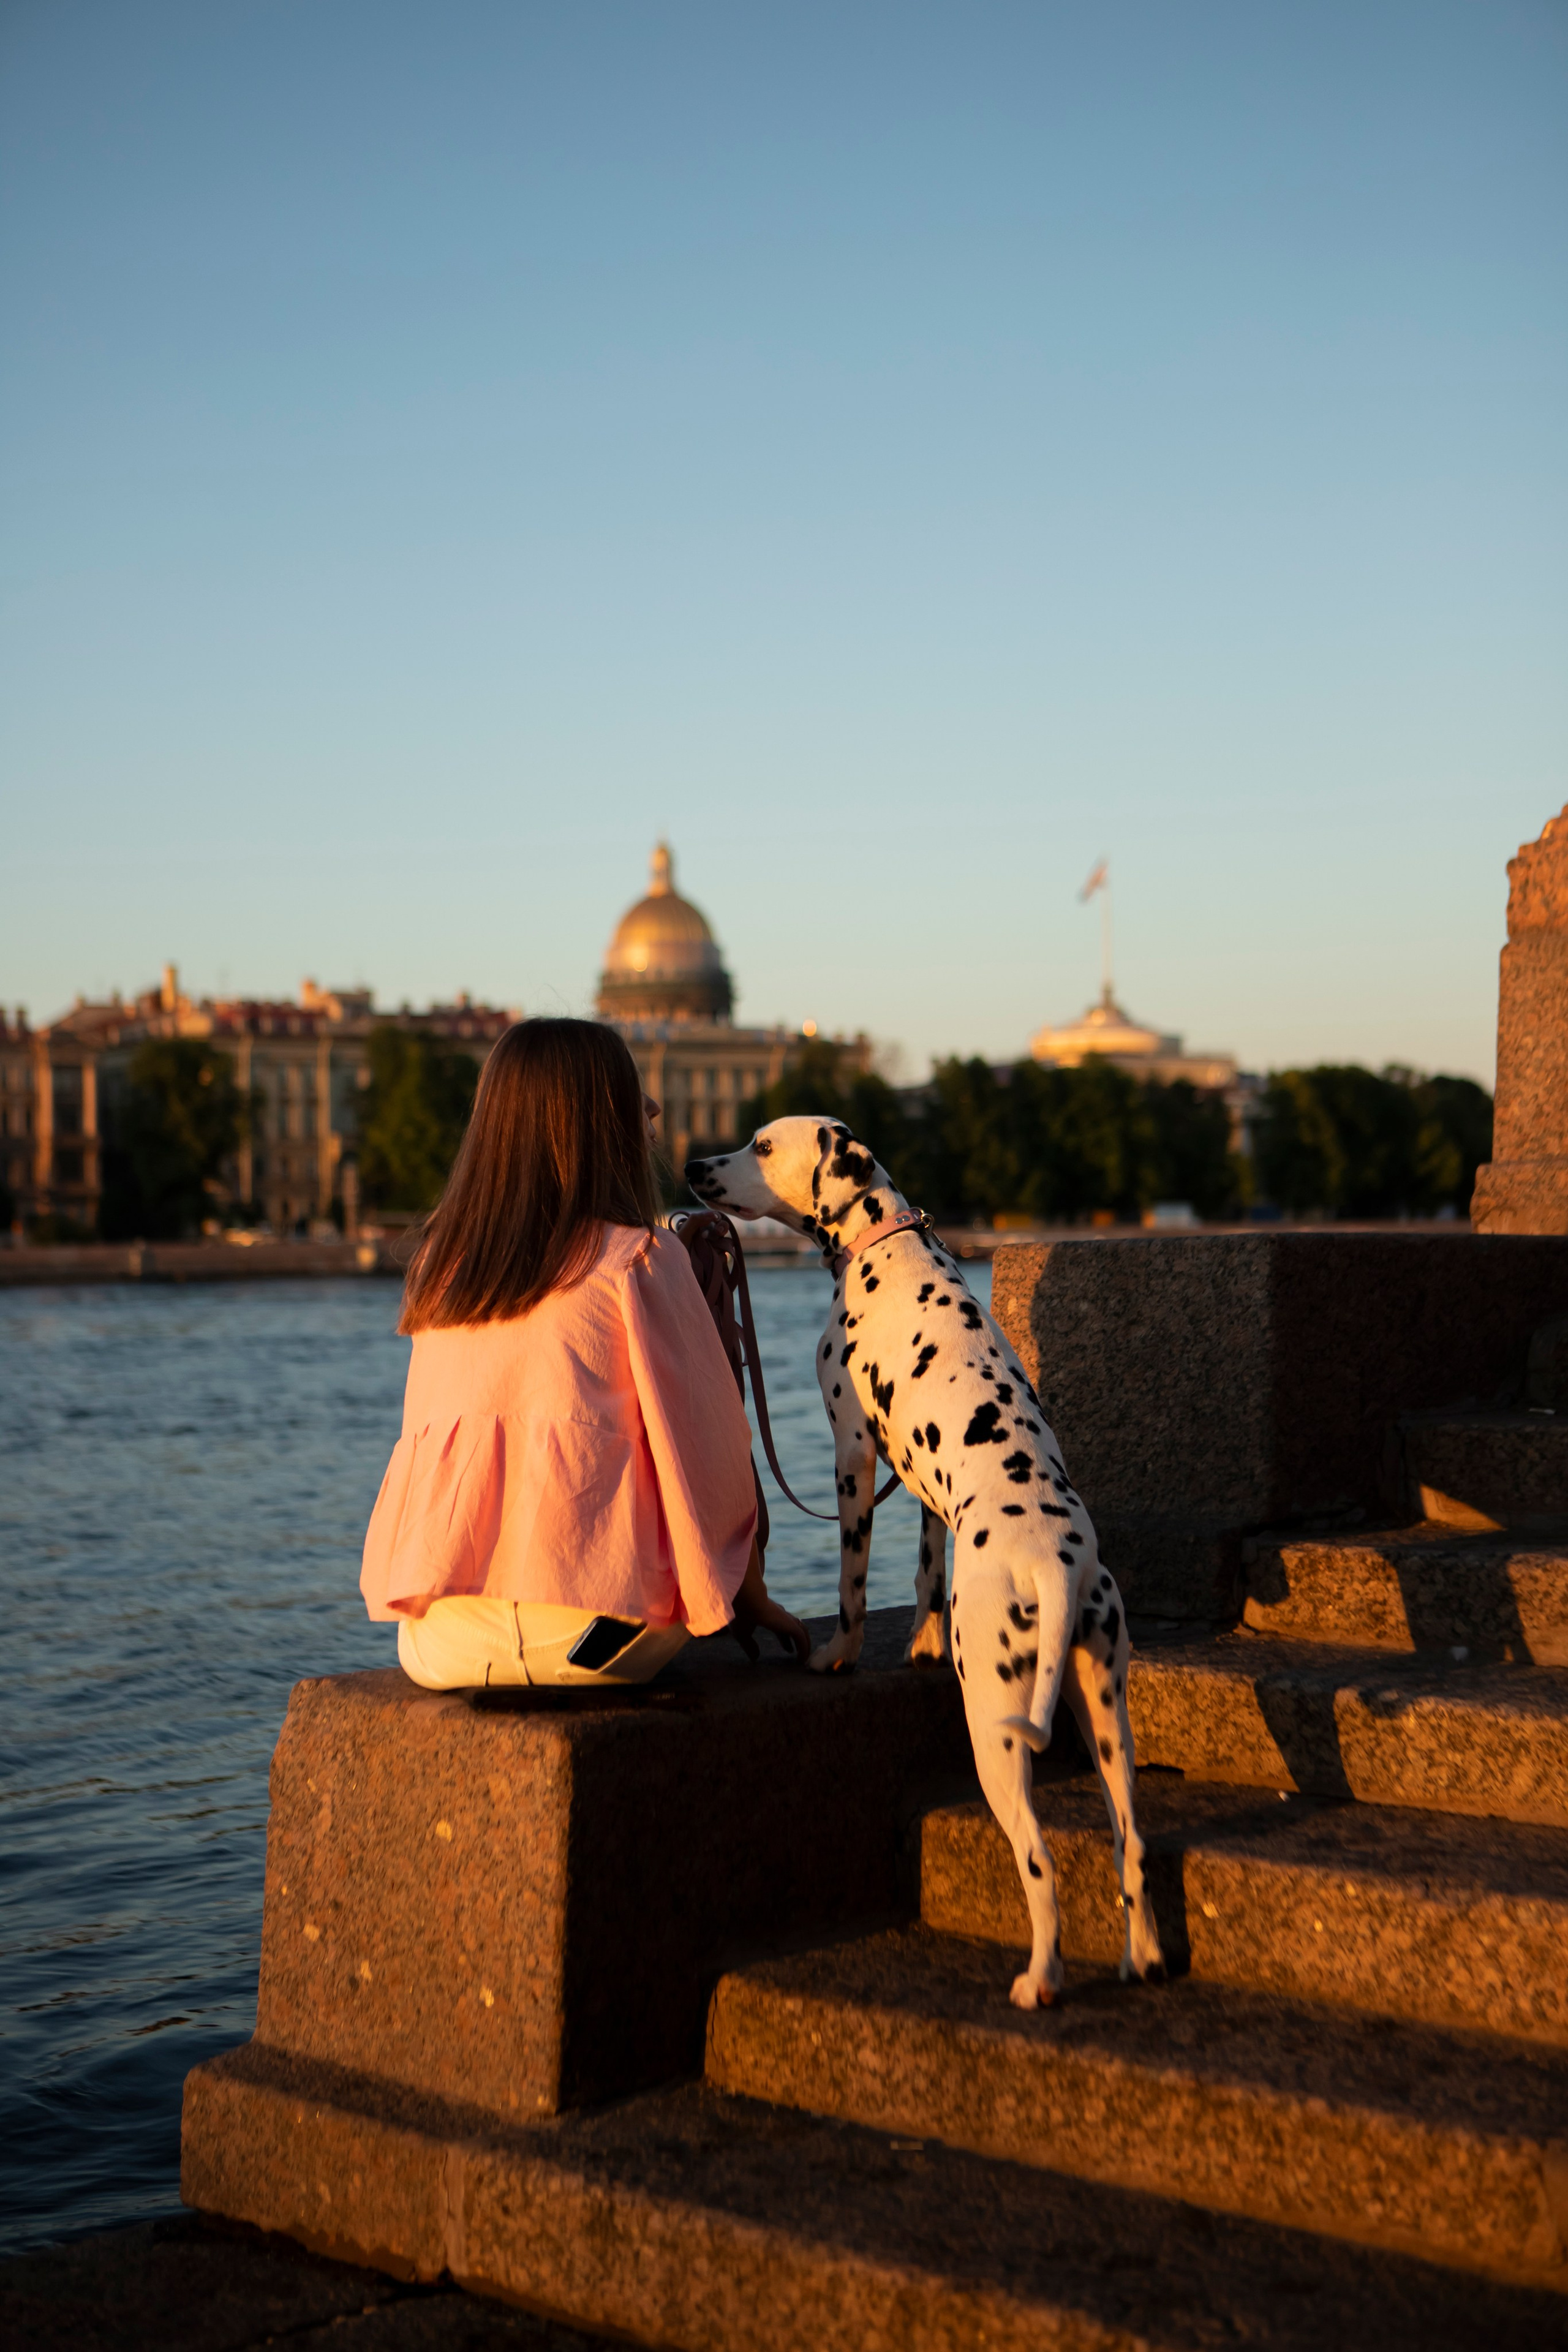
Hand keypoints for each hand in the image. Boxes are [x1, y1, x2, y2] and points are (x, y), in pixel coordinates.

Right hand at [729, 1540, 809, 1663]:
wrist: (746, 1599)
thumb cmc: (741, 1614)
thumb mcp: (742, 1633)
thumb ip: (749, 1645)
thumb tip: (754, 1658)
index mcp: (769, 1615)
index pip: (782, 1628)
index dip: (786, 1640)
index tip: (789, 1650)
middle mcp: (780, 1615)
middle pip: (794, 1628)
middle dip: (798, 1641)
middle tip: (798, 1653)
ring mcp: (786, 1619)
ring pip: (802, 1631)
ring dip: (805, 1644)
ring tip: (804, 1658)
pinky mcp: (790, 1624)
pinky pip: (801, 1638)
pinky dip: (804, 1648)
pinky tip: (802, 1659)